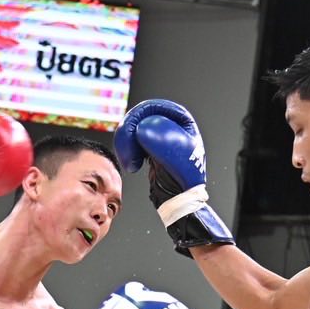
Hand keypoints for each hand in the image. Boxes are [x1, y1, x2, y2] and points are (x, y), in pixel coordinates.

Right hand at [113, 99, 232, 255]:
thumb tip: (144, 128)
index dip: (138, 117)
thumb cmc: (183, 180)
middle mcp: (170, 125)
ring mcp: (158, 137)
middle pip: (139, 117)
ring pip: (132, 130)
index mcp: (181, 121)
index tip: (132, 132)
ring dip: (126, 145)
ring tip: (130, 163)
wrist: (178, 201)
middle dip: (128, 133)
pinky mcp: (148, 149)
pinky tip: (132, 166)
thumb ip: (161, 137)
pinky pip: (131, 142)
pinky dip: (127, 152)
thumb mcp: (175, 155)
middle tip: (126, 149)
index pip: (154, 107)